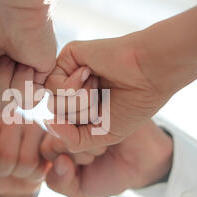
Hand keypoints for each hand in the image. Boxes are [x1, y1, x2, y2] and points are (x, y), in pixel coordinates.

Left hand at [0, 114, 50, 196]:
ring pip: (26, 162)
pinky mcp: (49, 135)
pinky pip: (42, 165)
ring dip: (20, 174)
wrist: (13, 171)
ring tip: (16, 164)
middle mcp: (7, 114)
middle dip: (3, 172)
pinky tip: (31, 165)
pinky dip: (35, 174)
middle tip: (3, 164)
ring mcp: (31, 122)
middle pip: (6, 158)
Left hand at [40, 120, 172, 196]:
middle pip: (55, 138)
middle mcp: (66, 125)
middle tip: (99, 154)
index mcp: (57, 143)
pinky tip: (110, 135)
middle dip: (79, 155)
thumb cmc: (110, 173)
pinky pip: (87, 115)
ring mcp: (81, 111)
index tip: (86, 167)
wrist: (144, 161)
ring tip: (106, 145)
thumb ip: (60, 182)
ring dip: (90, 143)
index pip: (45, 151)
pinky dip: (98, 130)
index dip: (65, 164)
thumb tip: (57, 161)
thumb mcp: (81, 187)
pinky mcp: (98, 101)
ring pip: (69, 128)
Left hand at [44, 34, 172, 151]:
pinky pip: (51, 84)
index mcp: (82, 106)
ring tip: (98, 87)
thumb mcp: (101, 134)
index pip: (64, 128)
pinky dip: (72, 86)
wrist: (149, 74)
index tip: (104, 118)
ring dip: (78, 103)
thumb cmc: (133, 105)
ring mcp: (68, 73)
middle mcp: (73, 89)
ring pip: (53, 102)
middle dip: (81, 116)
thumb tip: (48, 124)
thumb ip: (72, 139)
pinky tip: (90, 73)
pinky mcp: (66, 58)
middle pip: (57, 115)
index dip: (82, 131)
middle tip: (102, 100)